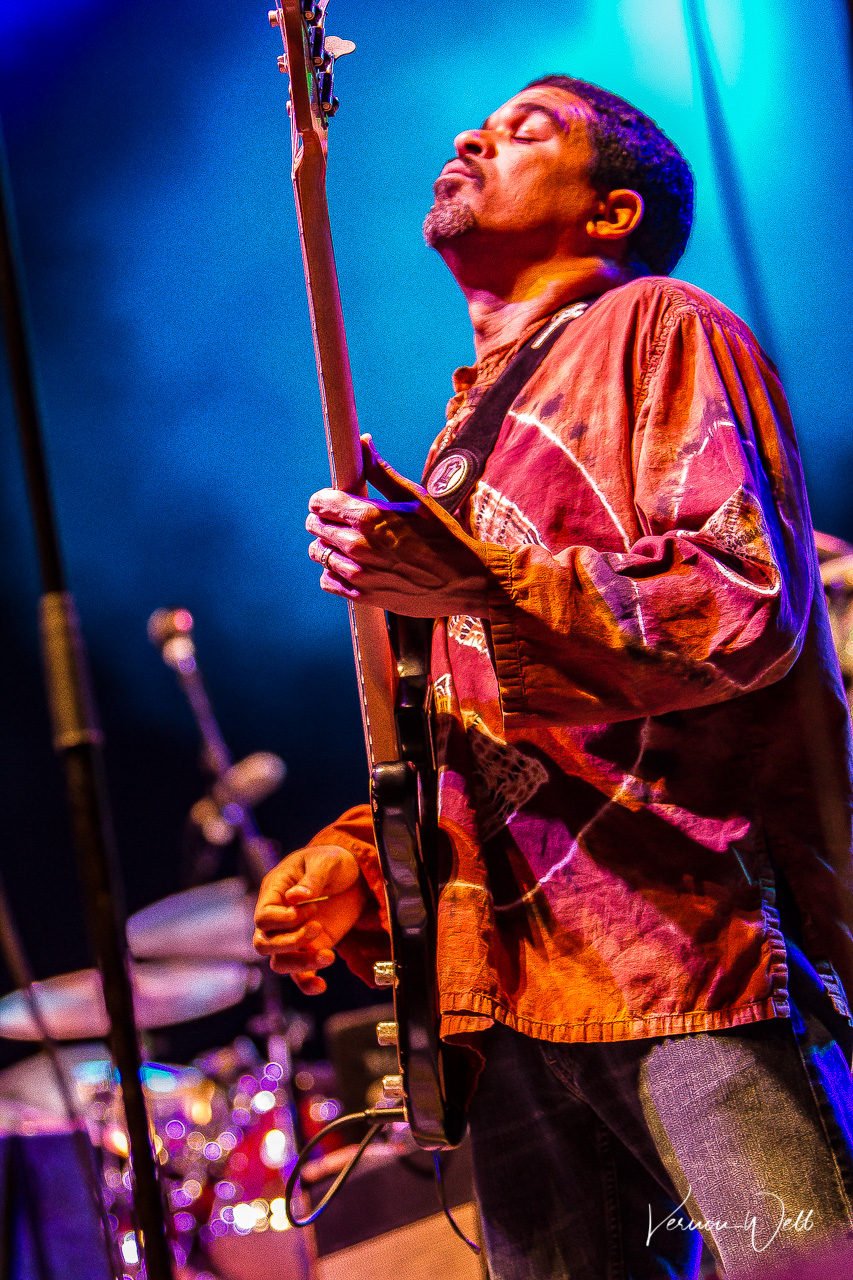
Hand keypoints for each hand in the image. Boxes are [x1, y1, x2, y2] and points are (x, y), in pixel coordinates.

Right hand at [253, 845, 368, 993]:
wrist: (356, 875)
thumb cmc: (334, 861)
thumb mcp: (326, 862)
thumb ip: (311, 879)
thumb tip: (294, 898)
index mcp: (274, 892)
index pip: (263, 917)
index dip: (284, 919)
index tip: (312, 908)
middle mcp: (279, 917)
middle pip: (263, 943)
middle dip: (289, 943)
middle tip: (319, 928)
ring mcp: (293, 936)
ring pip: (279, 962)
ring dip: (300, 964)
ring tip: (328, 956)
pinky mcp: (311, 949)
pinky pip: (300, 974)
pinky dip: (307, 983)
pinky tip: (322, 986)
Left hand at [306, 437, 489, 617]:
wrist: (464, 581)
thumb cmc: (444, 536)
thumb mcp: (416, 498)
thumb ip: (382, 472)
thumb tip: (364, 443)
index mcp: (368, 516)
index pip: (319, 502)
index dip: (325, 499)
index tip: (334, 501)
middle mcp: (357, 545)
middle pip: (315, 527)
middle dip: (325, 520)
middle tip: (344, 522)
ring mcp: (358, 573)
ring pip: (318, 554)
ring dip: (329, 547)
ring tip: (350, 545)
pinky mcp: (362, 596)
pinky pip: (327, 581)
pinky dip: (334, 572)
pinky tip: (352, 566)